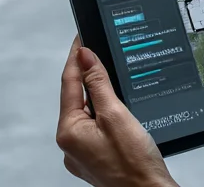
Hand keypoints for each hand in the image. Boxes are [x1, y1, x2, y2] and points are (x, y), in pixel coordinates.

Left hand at [56, 37, 177, 186]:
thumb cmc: (135, 166)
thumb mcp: (116, 116)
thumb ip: (98, 84)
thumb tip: (85, 57)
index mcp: (69, 132)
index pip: (69, 83)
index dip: (76, 58)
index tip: (81, 37)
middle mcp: (71, 145)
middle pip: (76, 98)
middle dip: (87, 76)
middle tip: (98, 51)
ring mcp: (83, 153)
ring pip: (88, 113)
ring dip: (98, 96)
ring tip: (111, 78)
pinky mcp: (96, 158)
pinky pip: (96, 128)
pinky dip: (105, 114)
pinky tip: (118, 110)